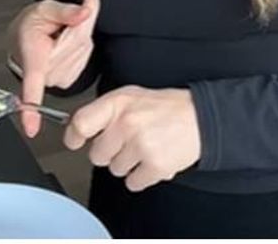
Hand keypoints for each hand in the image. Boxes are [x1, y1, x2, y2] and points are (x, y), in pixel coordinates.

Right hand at [7, 0, 99, 137]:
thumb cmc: (32, 23)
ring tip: (60, 36)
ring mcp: (56, 78)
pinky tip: (65, 44)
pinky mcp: (66, 79)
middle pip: (76, 49)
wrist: (25, 32)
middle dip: (77, 32)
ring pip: (82, 52)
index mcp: (33, 60)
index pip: (32, 86)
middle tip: (63, 26)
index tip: (31, 129)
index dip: (31, 108)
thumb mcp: (47, 8)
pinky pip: (83, 59)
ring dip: (78, 39)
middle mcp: (44, 74)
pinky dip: (80, 47)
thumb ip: (67, 10)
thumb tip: (85, 11)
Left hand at [63, 86, 200, 191]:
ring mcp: (141, 145)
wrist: (202, 118)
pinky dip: (143, 176)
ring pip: (115, 170)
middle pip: (97, 154)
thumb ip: (107, 111)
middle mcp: (127, 123)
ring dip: (130, 164)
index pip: (81, 123)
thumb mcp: (134, 96)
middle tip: (130, 141)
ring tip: (147, 147)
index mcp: (120, 103)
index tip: (76, 141)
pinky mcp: (154, 165)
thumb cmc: (168, 108)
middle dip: (112, 152)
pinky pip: (133, 182)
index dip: (75, 135)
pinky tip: (154, 159)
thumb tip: (79, 129)